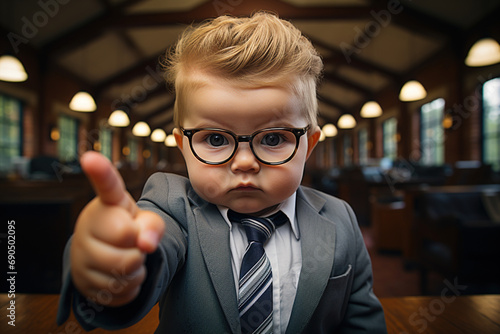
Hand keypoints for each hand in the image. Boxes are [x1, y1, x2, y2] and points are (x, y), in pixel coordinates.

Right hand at [70, 151, 163, 306]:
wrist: (102, 256)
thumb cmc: (127, 230)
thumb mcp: (145, 222)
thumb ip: (153, 226)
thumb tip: (146, 244)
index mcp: (106, 205)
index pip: (107, 187)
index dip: (100, 172)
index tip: (90, 158)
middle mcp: (87, 226)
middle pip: (127, 240)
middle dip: (139, 245)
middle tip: (133, 242)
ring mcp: (81, 255)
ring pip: (125, 269)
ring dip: (137, 268)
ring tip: (128, 257)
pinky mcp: (82, 282)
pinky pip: (119, 290)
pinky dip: (129, 286)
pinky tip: (121, 275)